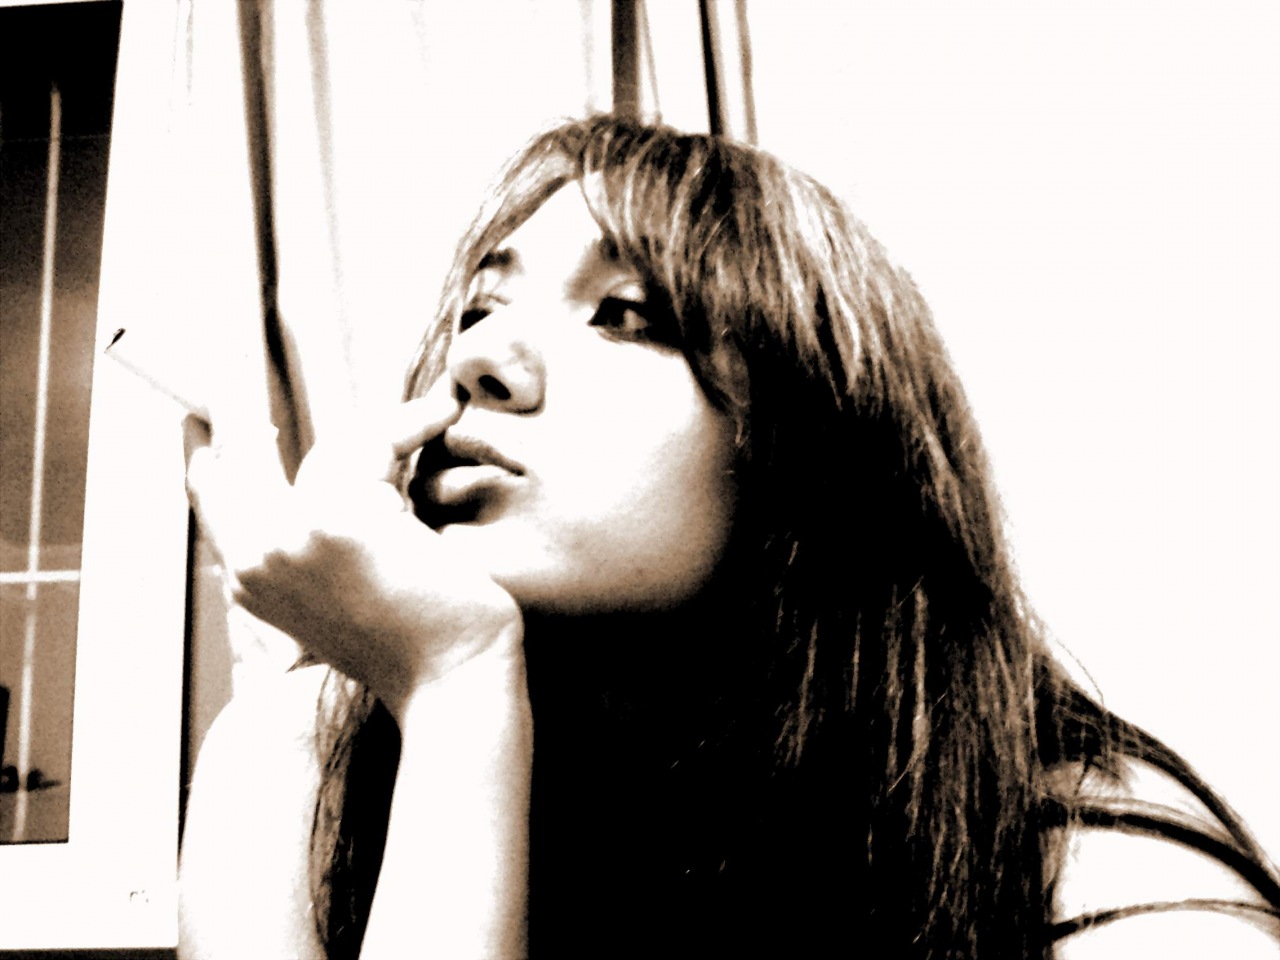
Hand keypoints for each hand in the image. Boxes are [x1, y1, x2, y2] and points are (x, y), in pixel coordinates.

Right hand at [184, 386, 522, 716]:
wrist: (455, 681)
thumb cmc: (420, 645)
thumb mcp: (349, 595)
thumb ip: (315, 547)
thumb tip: (337, 479)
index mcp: (252, 585)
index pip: (214, 497)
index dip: (216, 449)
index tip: (215, 412)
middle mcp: (255, 563)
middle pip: (236, 461)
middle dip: (244, 407)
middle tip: (272, 367)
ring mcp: (287, 540)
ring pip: (328, 451)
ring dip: (388, 428)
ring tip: (435, 414)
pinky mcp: (334, 519)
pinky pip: (373, 443)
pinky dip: (414, 424)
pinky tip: (445, 414)